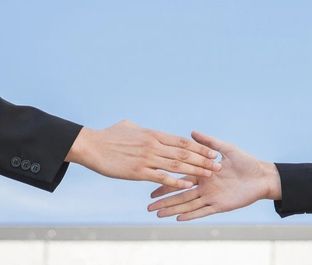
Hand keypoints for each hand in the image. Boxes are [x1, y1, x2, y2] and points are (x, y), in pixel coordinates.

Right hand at [66, 120, 219, 189]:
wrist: (92, 146)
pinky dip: (176, 182)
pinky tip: (188, 186)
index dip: (200, 148)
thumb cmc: (109, 135)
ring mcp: (146, 159)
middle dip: (203, 160)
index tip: (213, 152)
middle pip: (184, 153)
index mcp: (153, 134)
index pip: (182, 141)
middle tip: (219, 166)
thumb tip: (150, 132)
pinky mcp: (138, 172)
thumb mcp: (130, 127)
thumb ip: (144, 131)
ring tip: (209, 175)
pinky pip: (161, 177)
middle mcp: (153, 145)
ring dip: (195, 171)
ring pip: (176, 165)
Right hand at [147, 131, 280, 220]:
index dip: (166, 182)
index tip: (151, 185)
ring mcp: (211, 197)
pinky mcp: (219, 206)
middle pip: (180, 194)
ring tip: (158, 214)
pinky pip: (202, 212)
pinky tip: (178, 218)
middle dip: (164, 200)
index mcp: (204, 173)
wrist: (261, 176)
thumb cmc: (245, 162)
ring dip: (173, 210)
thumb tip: (192, 132)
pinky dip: (191, 215)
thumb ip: (209, 143)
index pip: (180, 178)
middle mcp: (204, 187)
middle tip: (148, 206)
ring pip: (188, 205)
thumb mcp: (226, 149)